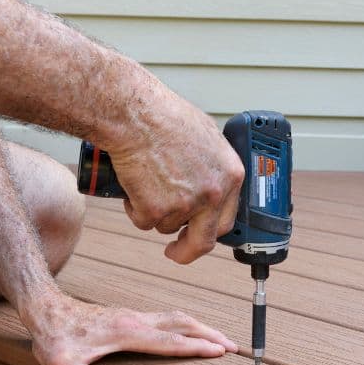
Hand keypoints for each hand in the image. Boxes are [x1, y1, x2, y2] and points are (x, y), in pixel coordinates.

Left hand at [25, 293, 237, 364]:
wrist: (46, 309)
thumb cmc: (55, 336)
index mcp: (128, 331)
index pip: (171, 341)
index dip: (197, 347)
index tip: (221, 351)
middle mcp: (137, 320)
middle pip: (183, 324)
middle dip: (210, 334)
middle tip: (234, 346)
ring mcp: (135, 315)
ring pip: (177, 318)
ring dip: (201, 327)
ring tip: (220, 339)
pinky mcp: (131, 316)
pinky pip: (168, 318)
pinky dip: (186, 325)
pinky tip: (188, 333)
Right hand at [105, 80, 243, 264]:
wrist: (135, 113)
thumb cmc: (164, 116)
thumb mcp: (206, 138)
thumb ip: (212, 167)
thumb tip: (208, 182)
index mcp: (230, 176)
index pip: (227, 219)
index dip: (211, 230)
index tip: (199, 235)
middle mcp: (213, 194)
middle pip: (204, 241)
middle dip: (187, 251)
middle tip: (174, 251)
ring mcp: (186, 204)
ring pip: (166, 226)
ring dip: (154, 212)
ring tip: (145, 179)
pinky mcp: (156, 210)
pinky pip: (143, 221)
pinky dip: (134, 208)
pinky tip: (133, 182)